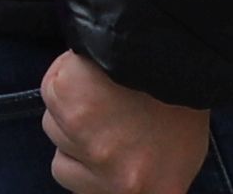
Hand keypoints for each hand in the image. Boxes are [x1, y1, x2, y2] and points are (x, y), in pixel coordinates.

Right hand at [39, 50, 207, 193]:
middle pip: (63, 168)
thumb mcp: (179, 156)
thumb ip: (144, 177)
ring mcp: (89, 144)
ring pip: (54, 127)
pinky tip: (91, 68)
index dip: (91, 173)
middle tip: (103, 116)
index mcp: (148, 193)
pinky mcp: (66, 104)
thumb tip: (120, 180)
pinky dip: (65, 76)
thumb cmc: (183, 100)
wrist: (178, 52)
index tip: (100, 156)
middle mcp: (117, 180)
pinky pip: (50, 91)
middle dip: (75, 143)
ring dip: (70, 107)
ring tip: (104, 87)